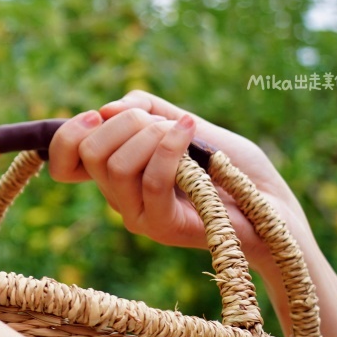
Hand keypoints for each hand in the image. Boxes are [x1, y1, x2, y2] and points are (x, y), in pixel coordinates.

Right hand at [48, 91, 310, 279]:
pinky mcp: (163, 227)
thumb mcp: (184, 124)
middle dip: (126, 122)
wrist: (275, 204)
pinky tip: (190, 129)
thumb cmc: (232, 165)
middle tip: (161, 123)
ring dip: (152, 134)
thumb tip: (108, 109)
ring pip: (115, 165)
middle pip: (89, 152)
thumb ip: (146, 110)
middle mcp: (119, 199)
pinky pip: (152, 179)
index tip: (98, 116)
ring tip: (184, 132)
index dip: (69, 134)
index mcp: (115, 176)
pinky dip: (170, 145)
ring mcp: (138, 216)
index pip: (62, 161)